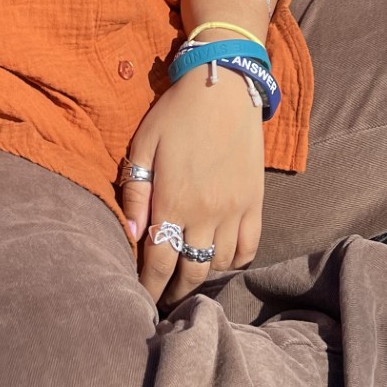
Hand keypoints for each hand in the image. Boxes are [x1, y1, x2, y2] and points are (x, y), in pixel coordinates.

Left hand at [120, 66, 264, 309]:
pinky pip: (249, 248)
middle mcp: (206, 213)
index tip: (140, 298)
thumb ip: (135, 192)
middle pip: (190, 272)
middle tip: (163, 297)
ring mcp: (235, 210)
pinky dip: (234, 261)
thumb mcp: (144, 145)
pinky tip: (219, 258)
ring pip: (219, 264)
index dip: (148, 287)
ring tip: (188, 274)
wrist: (225, 88)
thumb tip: (130, 233)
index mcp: (174, 201)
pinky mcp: (255, 203)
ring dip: (202, 274)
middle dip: (174, 291)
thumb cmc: (177, 113)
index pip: (158, 263)